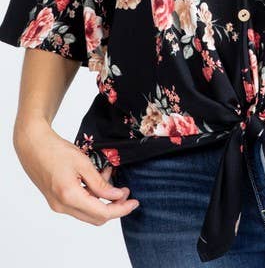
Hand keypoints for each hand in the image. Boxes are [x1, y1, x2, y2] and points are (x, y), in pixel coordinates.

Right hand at [13, 118, 139, 223]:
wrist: (32, 145)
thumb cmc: (56, 150)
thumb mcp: (83, 163)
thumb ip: (100, 183)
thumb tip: (116, 196)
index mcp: (69, 196)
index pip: (102, 213)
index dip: (121, 209)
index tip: (134, 201)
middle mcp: (62, 206)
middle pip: (95, 217)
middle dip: (114, 206)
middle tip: (126, 191)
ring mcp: (57, 205)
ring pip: (87, 211)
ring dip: (102, 198)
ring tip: (109, 174)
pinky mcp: (56, 200)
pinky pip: (79, 205)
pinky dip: (92, 195)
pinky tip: (97, 177)